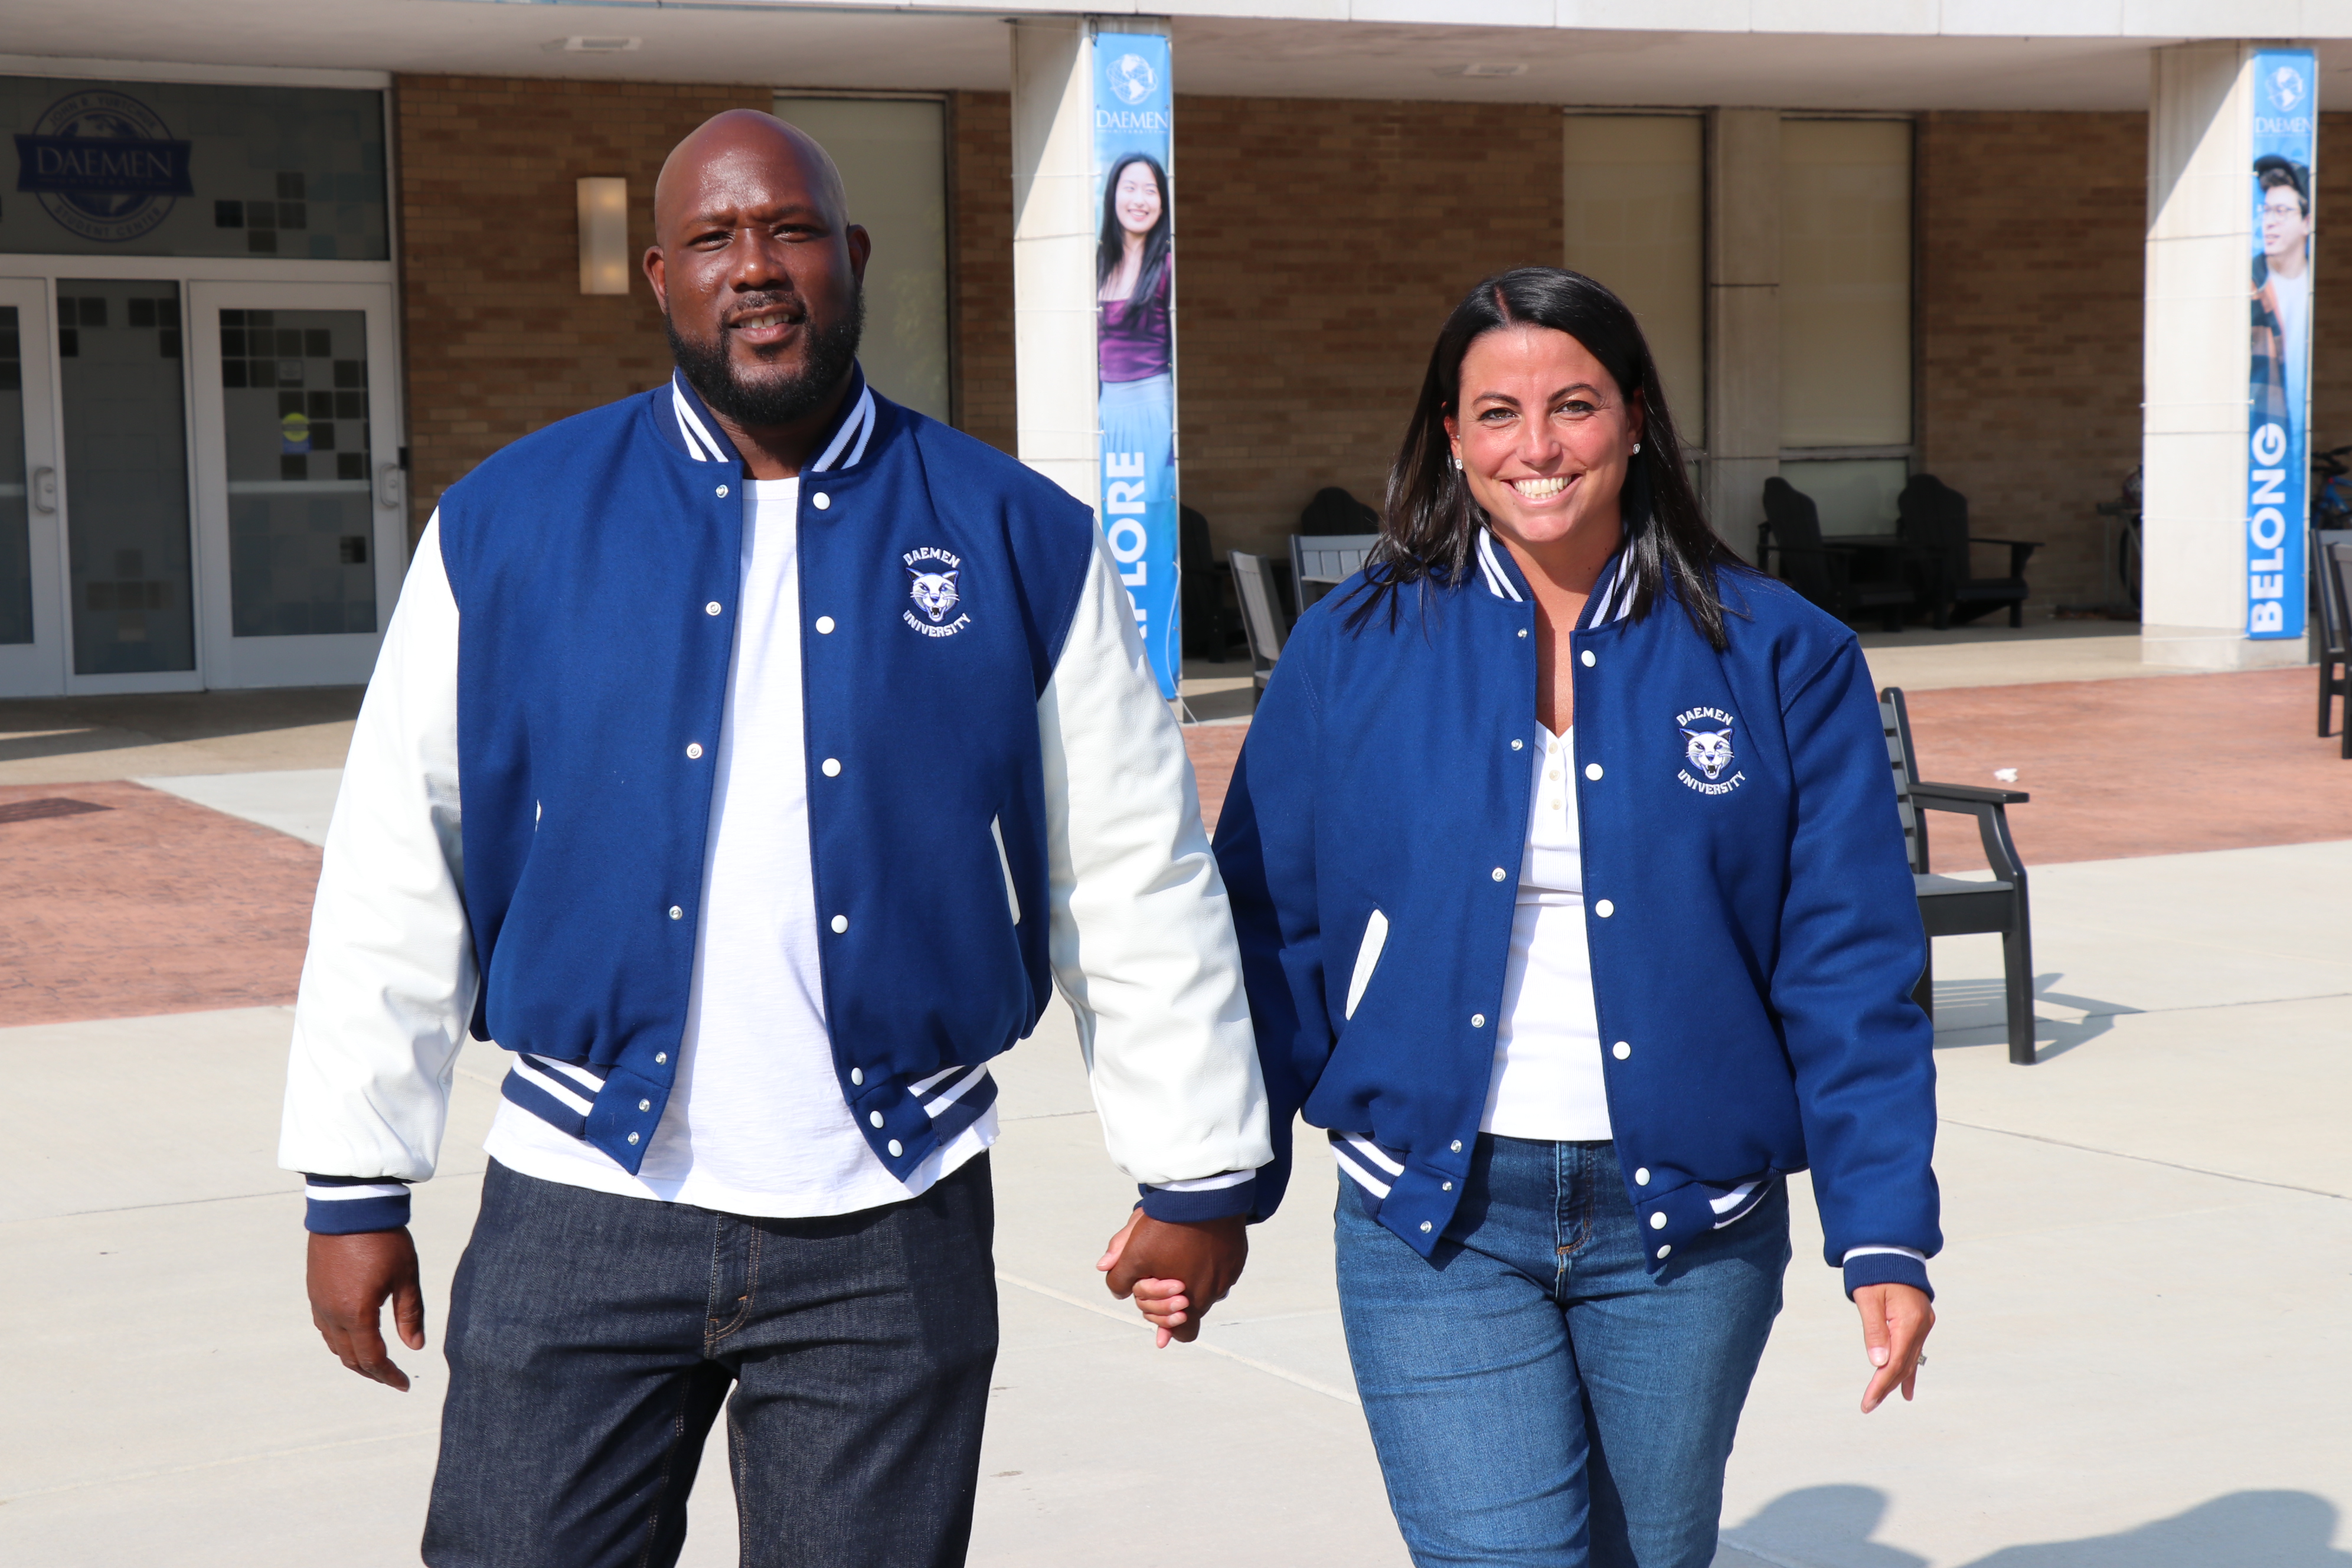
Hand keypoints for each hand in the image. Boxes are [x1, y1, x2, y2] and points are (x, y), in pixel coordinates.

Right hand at [307, 1229, 425, 1391]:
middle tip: (393, 1378)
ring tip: (376, 1362)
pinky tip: (356, 1337)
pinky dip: (341, 1341)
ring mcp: (319, 1304)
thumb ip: (410, 1314)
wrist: (349, 1208)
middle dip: (373, 1372)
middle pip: (350, 1358)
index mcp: (357, 1314)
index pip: (372, 1359)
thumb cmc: (383, 1239)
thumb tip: (415, 1347)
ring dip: (355, 1359)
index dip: (389, 1376)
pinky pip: (325, 1328)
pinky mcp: (315, 1291)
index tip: (404, 1385)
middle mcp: (332, 1314)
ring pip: (335, 1345)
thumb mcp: (406, 1276)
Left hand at [1097, 1208, 1248, 1346]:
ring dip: (1194, 1278)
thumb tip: (1114, 1285)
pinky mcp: (1237, 1255)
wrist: (1202, 1192)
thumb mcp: (1133, 1251)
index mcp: (1190, 1301)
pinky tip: (1197, 1243)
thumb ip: (1120, 1275)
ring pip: (1208, 1285)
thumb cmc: (1166, 1226)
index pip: (1185, 1333)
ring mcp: (1228, 1273)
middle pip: (1193, 1306)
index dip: (1169, 1327)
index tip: (1162, 1319)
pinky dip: (1209, 1261)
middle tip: (1165, 1279)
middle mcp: (1214, 1293)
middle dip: (1176, 1297)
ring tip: (1179, 1255)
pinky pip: (1222, 1266)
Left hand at [1855, 1282, 1932, 1412]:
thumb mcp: (1869, 1298)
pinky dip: (1908, 1368)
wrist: (1891, 1250)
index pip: (1894, 1362)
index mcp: (1909, 1321)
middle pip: (1903, 1364)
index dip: (1880, 1385)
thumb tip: (1878, 1363)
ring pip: (1910, 1359)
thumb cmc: (1875, 1271)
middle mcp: (1921, 1325)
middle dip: (1885, 1386)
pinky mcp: (1920, 1321)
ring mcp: (1923, 1324)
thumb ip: (1873, 1330)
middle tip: (1869, 1404)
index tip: (1868, 1402)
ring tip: (1884, 1398)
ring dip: (1897, 1379)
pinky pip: (1914, 1350)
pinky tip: (1905, 1386)